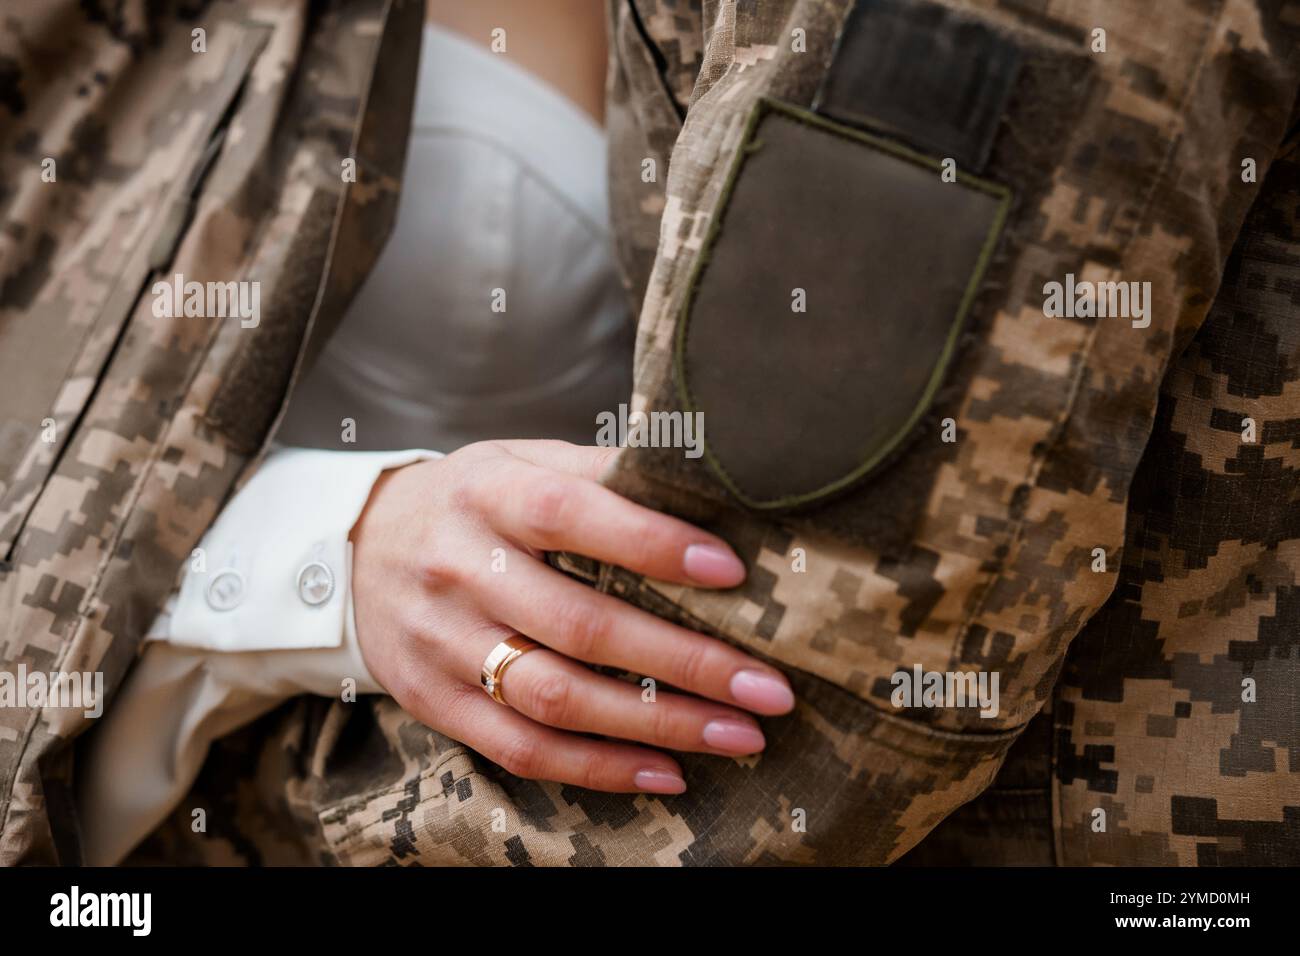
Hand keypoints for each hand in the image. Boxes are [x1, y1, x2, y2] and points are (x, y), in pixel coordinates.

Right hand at [349, 440, 795, 794]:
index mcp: (488, 494)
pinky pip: (519, 747)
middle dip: (685, 661)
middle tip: (768, 689)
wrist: (352, 550)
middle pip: (580, 625)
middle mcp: (460, 569)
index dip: (651, 543)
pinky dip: (597, 767)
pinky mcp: (432, 700)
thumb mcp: (517, 461)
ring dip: (657, 724)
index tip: (731, 573)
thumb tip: (702, 483)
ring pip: (556, 698)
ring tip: (739, 738)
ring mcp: (441, 641)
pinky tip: (666, 771)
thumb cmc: (468, 501)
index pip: (571, 513)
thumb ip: (596, 471)